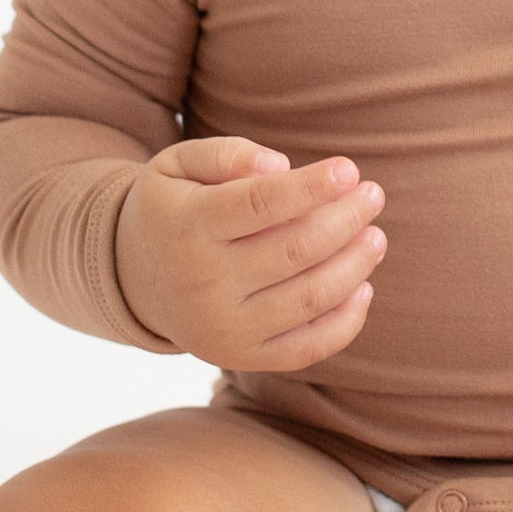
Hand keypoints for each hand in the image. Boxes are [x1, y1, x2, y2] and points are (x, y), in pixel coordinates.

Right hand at [112, 135, 385, 372]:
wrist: (137, 279)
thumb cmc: (174, 208)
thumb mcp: (178, 164)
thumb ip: (226, 153)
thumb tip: (280, 165)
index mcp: (187, 227)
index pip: (258, 204)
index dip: (310, 187)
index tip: (350, 169)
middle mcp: (203, 282)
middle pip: (294, 250)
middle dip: (345, 219)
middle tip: (373, 195)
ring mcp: (223, 327)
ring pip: (309, 298)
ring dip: (355, 265)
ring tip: (375, 236)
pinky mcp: (242, 358)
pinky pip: (307, 348)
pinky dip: (346, 322)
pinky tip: (363, 286)